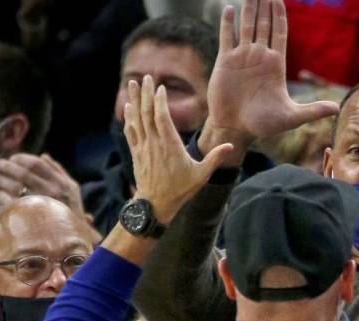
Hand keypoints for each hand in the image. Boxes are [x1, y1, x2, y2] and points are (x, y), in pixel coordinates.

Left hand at [0, 153, 85, 218]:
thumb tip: (43, 155)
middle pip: (25, 174)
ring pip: (17, 187)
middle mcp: (52, 191)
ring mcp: (42, 204)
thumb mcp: (72, 188)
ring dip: (2, 180)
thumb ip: (59, 171)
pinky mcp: (33, 217)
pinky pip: (13, 204)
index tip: (12, 158)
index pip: (38, 164)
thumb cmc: (71, 209)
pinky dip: (3, 198)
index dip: (22, 159)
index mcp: (61, 182)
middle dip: (8, 167)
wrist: (75, 235)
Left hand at [124, 75, 232, 223]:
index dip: (160, 101)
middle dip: (147, 93)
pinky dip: (129, 117)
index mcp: (170, 145)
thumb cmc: (180, 189)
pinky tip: (128, 107)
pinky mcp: (137, 152)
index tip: (160, 87)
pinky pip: (131, 131)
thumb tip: (231, 145)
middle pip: (148, 113)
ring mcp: (143, 147)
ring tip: (133, 84)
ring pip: (137, 119)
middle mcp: (154, 143)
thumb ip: (215, 158)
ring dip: (135, 100)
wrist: (155, 204)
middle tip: (146, 77)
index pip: (162, 117)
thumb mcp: (201, 175)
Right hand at [200, 0, 338, 163]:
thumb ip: (313, 110)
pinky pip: (227, 37)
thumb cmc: (263, 125)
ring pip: (246, 26)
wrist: (236, 129)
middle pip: (264, 23)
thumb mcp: (292, 117)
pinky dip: (228, 23)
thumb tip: (336, 108)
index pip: (280, 32)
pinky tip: (230, 9)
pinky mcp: (225, 62)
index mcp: (276, 64)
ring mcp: (242, 57)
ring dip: (249, 8)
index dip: (280, 14)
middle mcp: (259, 56)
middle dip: (265, 5)